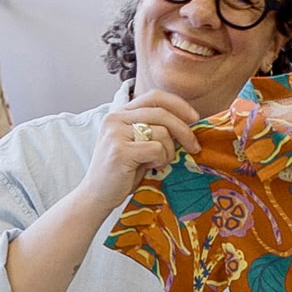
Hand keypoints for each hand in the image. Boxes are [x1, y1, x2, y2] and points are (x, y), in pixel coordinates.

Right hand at [77, 89, 201, 213]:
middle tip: (194, 146)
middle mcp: (116, 118)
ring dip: (168, 151)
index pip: (155, 96)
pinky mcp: (120, 151)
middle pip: (162, 113)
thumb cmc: (122, 172)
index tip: (194, 118)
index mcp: (120, 113)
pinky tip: (149, 167)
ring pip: (162, 132)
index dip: (178, 104)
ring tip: (158, 162)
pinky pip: (157, 149)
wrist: (97, 195)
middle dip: (184, 130)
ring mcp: (116, 133)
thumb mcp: (138, 143)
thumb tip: (188, 122)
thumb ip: (155, 129)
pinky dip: (160, 160)